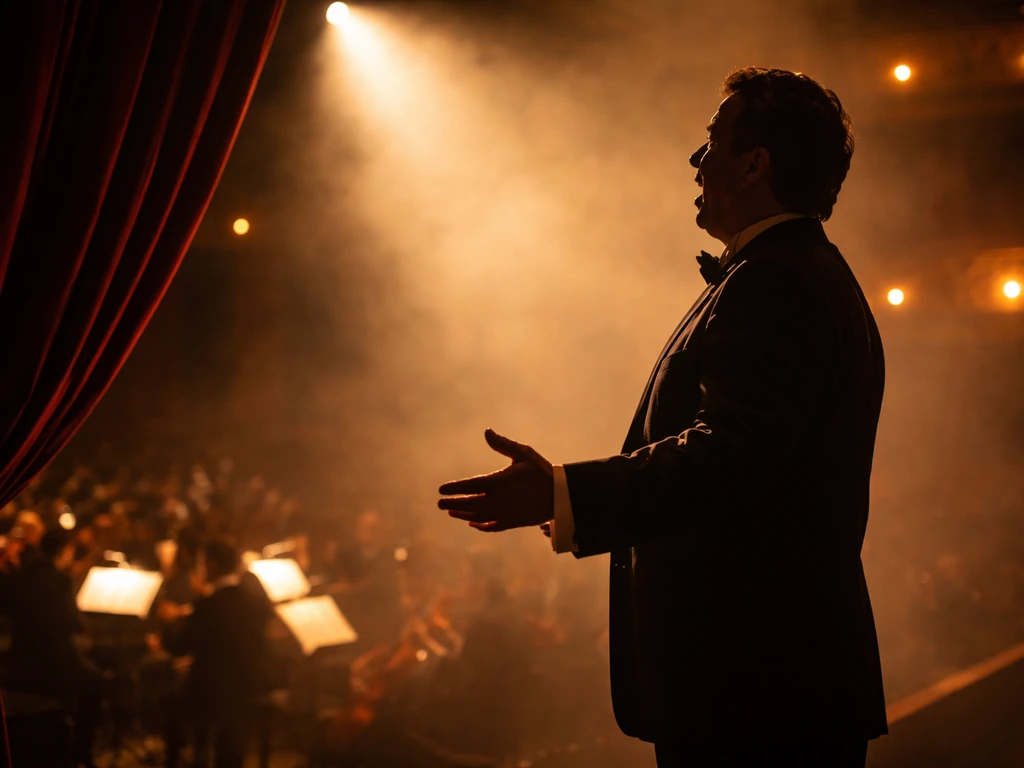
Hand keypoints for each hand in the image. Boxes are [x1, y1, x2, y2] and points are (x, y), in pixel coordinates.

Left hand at [438, 429, 553, 531]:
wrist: (560, 495)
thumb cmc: (541, 471)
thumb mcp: (523, 453)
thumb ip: (503, 444)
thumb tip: (486, 432)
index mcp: (500, 481)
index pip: (471, 485)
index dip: (455, 488)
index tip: (441, 489)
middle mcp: (500, 500)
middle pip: (471, 503)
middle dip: (453, 503)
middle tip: (440, 504)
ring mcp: (506, 513)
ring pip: (478, 516)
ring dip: (463, 514)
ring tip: (451, 512)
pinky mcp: (512, 523)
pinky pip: (492, 526)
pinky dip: (480, 526)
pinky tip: (472, 523)